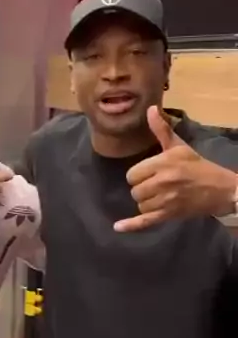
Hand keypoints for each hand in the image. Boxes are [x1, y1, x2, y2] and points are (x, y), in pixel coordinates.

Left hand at [114, 106, 237, 232]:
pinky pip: (145, 221)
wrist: (220, 189)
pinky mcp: (169, 215)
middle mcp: (162, 182)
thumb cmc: (198, 166)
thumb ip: (161, 130)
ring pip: (140, 204)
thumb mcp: (179, 146)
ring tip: (160, 196)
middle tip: (157, 185)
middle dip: (142, 188)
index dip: (139, 174)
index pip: (133, 174)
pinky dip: (131, 225)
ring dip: (146, 202)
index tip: (149, 173)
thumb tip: (150, 110)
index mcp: (163, 163)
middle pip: (134, 190)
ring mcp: (165, 200)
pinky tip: (117, 227)